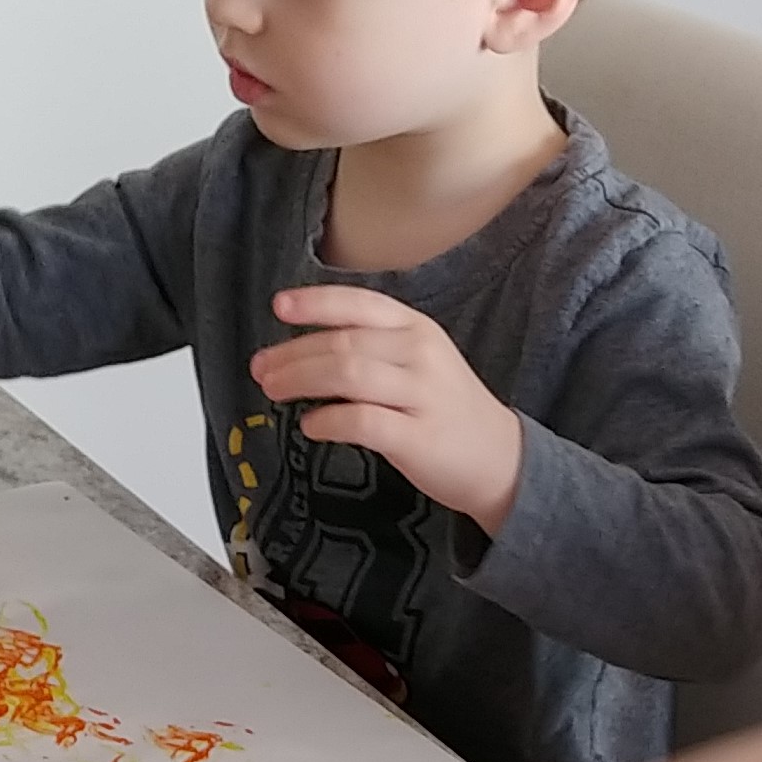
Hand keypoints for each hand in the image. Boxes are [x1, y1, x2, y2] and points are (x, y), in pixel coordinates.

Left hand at [251, 286, 525, 531]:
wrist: (499, 458)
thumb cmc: (445, 410)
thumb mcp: (417, 362)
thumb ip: (370, 349)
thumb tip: (301, 349)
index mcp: (416, 329)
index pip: (360, 304)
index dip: (316, 303)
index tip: (279, 307)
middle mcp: (420, 354)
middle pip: (343, 343)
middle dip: (293, 353)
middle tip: (261, 368)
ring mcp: (422, 395)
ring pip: (349, 374)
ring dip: (301, 380)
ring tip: (273, 390)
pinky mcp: (418, 437)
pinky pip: (363, 422)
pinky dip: (328, 421)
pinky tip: (310, 426)